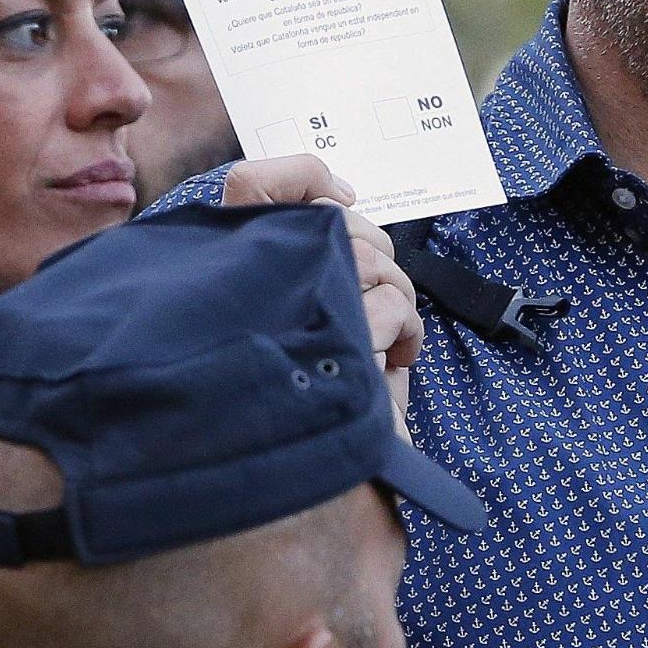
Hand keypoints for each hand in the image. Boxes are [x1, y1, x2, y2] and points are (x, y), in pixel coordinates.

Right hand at [215, 156, 423, 377]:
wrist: (340, 471)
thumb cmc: (332, 383)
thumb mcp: (327, 298)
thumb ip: (316, 238)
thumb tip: (339, 196)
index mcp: (240, 275)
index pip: (251, 185)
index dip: (301, 175)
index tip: (342, 199)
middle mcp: (252, 292)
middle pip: (334, 220)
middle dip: (377, 253)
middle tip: (375, 297)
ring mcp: (289, 316)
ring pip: (370, 259)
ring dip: (397, 297)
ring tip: (385, 339)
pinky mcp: (333, 346)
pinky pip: (390, 304)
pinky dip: (408, 330)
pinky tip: (393, 359)